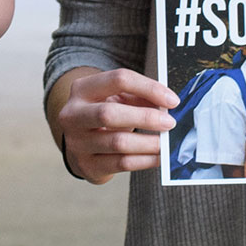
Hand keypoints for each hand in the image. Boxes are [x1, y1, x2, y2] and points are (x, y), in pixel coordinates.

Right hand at [50, 66, 176, 185]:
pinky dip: (145, 160)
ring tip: (165, 142)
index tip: (172, 100)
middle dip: (145, 118)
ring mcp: (77, 142)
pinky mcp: (87, 165)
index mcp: (81, 89)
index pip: (118, 80)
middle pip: (109, 113)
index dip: (149, 88)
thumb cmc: (103, 117)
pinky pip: (122, 163)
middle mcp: (73, 115)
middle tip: (169, 123)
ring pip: (118, 142)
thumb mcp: (116, 99)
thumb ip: (139, 97)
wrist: (79, 145)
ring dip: (148, 143)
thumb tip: (167, 104)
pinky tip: (158, 156)